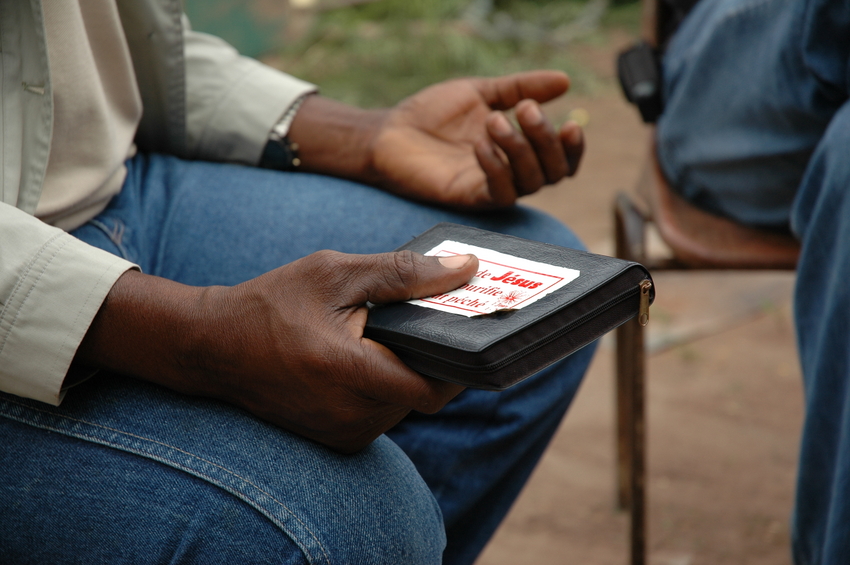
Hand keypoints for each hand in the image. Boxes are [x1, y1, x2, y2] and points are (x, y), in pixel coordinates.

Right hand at [75, 252, 477, 452]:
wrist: (214, 347)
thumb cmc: (271, 304)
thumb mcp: (336, 274)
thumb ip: (402, 273)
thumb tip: (464, 270)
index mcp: (349, 374)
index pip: (435, 387)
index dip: (459, 361)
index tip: (467, 329)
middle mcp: (349, 416)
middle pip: (423, 394)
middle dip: (431, 358)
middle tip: (428, 320)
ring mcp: (342, 434)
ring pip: (404, 404)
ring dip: (406, 372)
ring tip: (388, 334)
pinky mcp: (336, 439)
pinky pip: (381, 413)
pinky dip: (384, 386)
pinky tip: (367, 355)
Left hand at [288, 71, 583, 208]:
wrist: (389, 132)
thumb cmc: (432, 114)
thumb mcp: (481, 92)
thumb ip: (520, 88)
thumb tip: (564, 80)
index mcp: (518, 148)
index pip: (561, 159)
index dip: (572, 147)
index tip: (571, 123)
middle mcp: (511, 172)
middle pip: (553, 172)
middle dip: (546, 140)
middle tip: (524, 110)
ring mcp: (491, 187)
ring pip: (531, 183)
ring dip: (521, 149)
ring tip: (494, 120)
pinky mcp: (470, 198)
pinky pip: (500, 192)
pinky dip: (498, 167)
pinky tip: (481, 145)